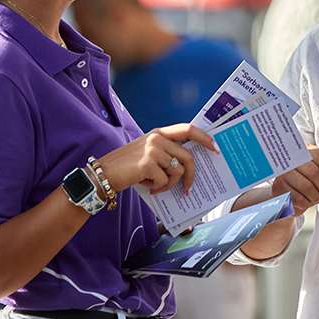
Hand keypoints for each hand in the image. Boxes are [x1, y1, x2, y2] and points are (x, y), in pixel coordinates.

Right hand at [97, 123, 217, 194]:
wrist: (103, 174)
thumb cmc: (127, 167)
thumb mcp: (147, 152)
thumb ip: (166, 153)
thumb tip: (188, 166)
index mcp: (159, 133)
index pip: (188, 129)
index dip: (204, 138)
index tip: (216, 148)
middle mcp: (157, 138)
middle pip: (187, 157)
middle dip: (191, 176)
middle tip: (188, 189)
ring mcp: (153, 150)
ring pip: (177, 172)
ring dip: (169, 184)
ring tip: (156, 186)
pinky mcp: (148, 164)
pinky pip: (165, 181)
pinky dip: (158, 188)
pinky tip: (148, 187)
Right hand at [271, 145, 318, 215]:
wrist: (289, 198)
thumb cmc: (309, 184)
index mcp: (304, 151)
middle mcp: (291, 159)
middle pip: (313, 171)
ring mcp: (283, 173)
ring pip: (306, 187)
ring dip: (316, 196)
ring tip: (316, 196)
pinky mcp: (278, 188)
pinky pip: (299, 198)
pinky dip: (307, 203)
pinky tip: (306, 201)